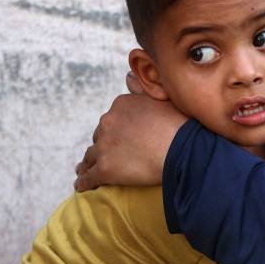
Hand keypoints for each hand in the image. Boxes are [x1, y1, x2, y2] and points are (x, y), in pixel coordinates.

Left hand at [73, 91, 188, 189]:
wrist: (183, 150)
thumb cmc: (180, 125)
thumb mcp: (162, 98)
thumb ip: (141, 88)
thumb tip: (127, 76)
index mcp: (121, 105)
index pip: (113, 119)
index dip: (116, 129)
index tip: (120, 138)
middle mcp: (108, 122)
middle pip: (101, 136)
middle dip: (104, 144)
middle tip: (109, 155)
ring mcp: (104, 146)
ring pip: (90, 156)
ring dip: (87, 163)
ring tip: (84, 171)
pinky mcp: (105, 169)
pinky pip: (89, 177)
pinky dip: (84, 182)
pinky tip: (82, 187)